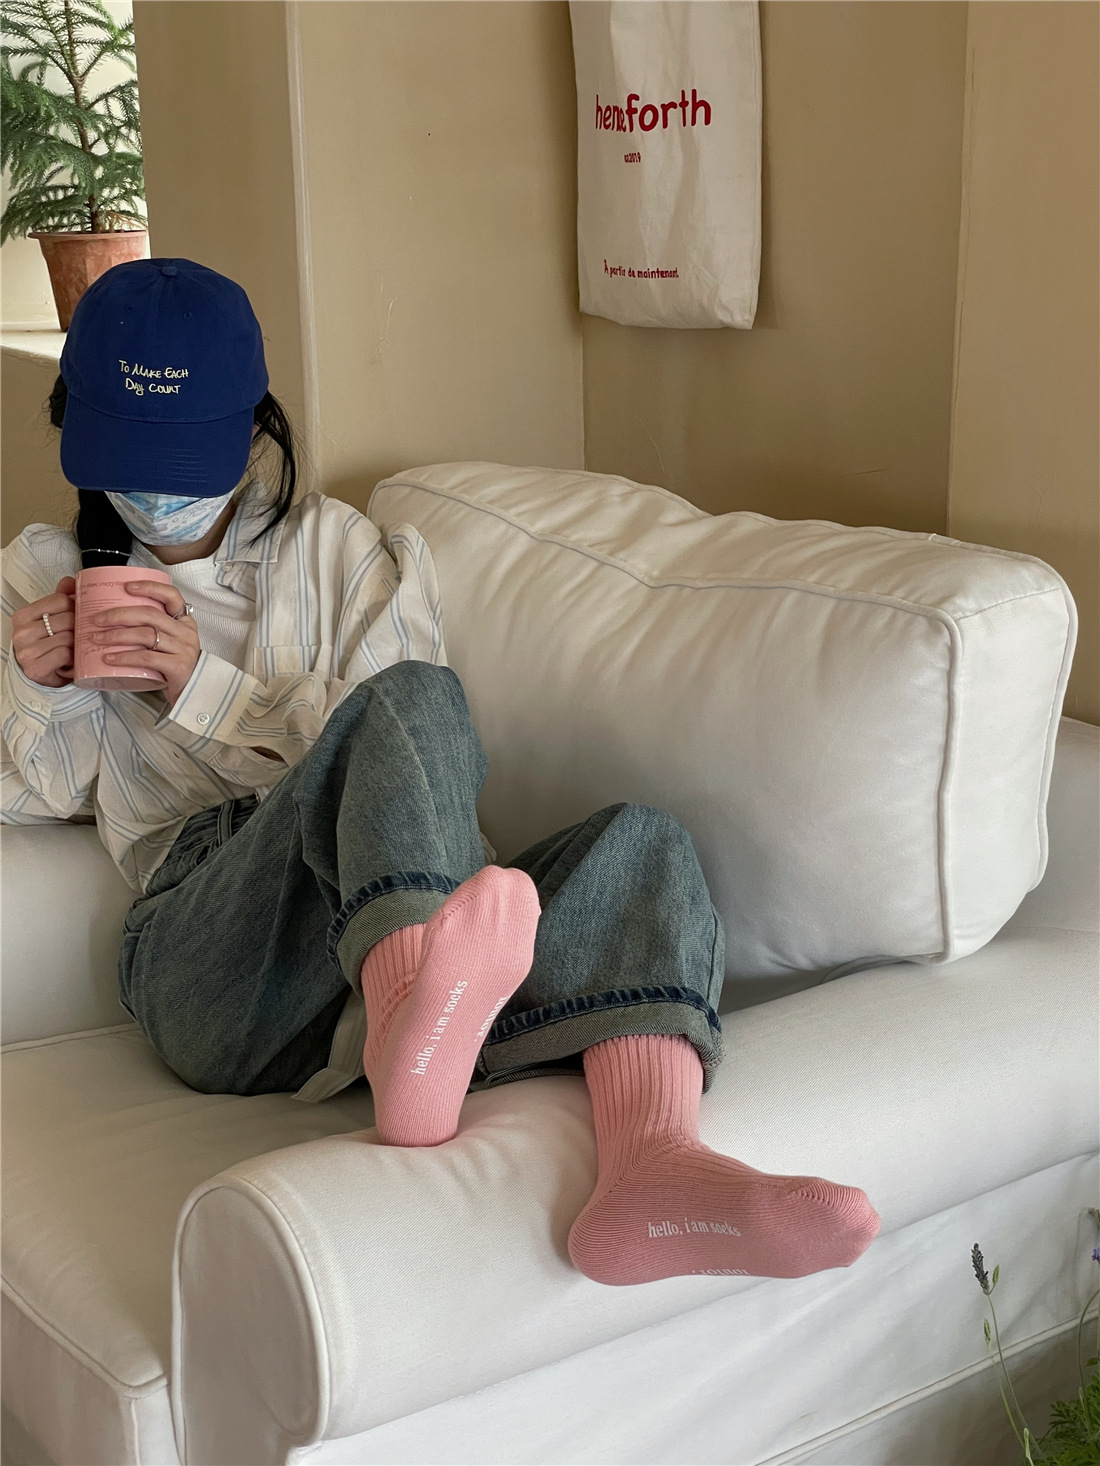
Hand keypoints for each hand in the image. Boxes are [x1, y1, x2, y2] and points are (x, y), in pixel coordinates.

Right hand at [11, 578, 76, 687]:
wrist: (38, 675)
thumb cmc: (45, 645)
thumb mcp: (50, 619)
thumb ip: (59, 599)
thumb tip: (70, 581)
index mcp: (23, 615)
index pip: (59, 600)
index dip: (74, 607)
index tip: (76, 615)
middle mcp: (21, 632)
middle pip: (66, 619)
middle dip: (79, 626)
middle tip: (80, 634)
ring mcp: (26, 651)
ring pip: (68, 637)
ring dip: (78, 643)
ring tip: (75, 647)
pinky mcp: (35, 668)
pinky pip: (65, 654)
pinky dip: (74, 657)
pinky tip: (71, 659)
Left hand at [92, 580, 199, 706]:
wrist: (195, 692)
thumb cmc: (176, 666)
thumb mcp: (170, 643)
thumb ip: (153, 630)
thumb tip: (114, 620)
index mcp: (184, 621)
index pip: (171, 595)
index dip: (149, 587)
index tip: (126, 586)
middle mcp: (185, 632)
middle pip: (150, 614)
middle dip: (119, 614)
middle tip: (97, 620)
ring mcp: (183, 649)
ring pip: (145, 635)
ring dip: (117, 635)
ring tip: (97, 639)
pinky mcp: (177, 666)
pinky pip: (146, 658)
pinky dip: (125, 657)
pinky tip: (109, 658)